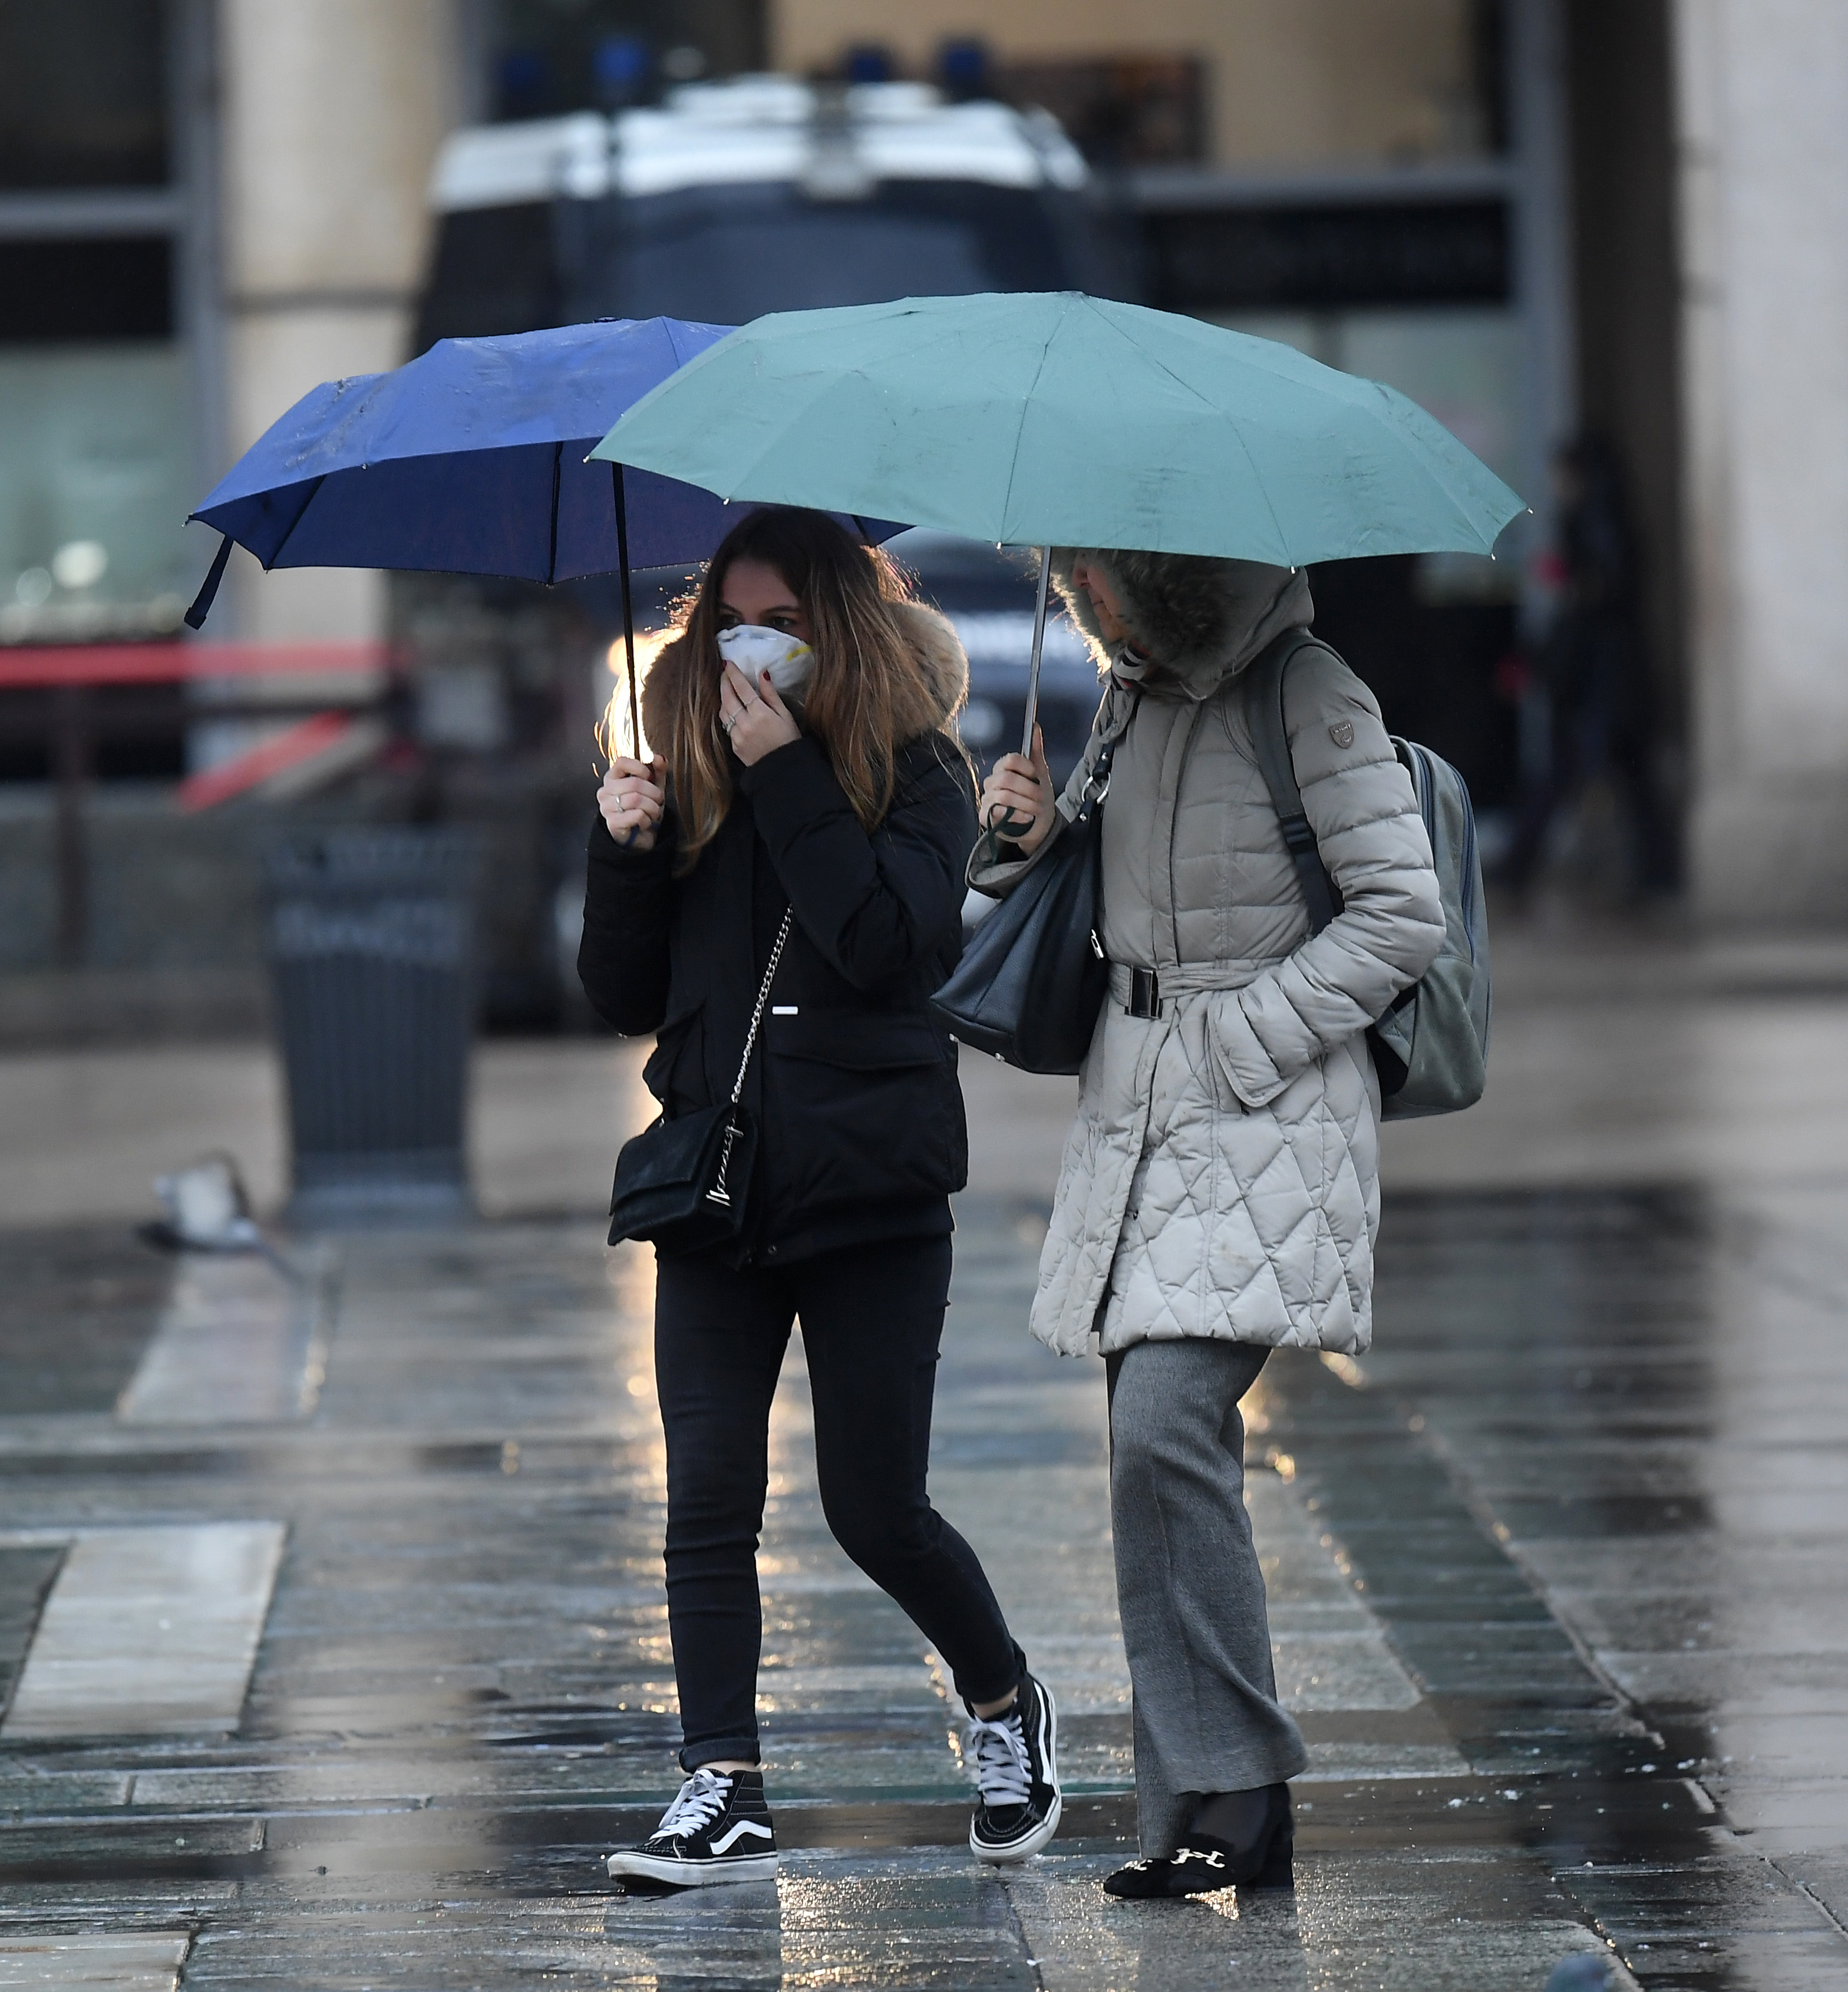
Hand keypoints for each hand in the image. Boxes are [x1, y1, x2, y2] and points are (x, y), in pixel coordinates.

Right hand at [598, 754, 665, 849]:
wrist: (640, 836)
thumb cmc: (644, 809)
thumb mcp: (654, 787)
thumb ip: (657, 771)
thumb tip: (660, 757)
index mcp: (612, 778)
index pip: (622, 762)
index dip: (640, 768)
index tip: (650, 778)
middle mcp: (605, 791)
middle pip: (634, 783)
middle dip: (653, 793)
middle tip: (658, 801)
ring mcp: (606, 807)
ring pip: (636, 799)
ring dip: (652, 808)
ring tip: (653, 813)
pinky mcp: (612, 823)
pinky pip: (637, 815)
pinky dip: (647, 819)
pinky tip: (644, 822)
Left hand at [719, 663, 800, 764]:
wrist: (783, 771)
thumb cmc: (789, 740)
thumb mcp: (785, 715)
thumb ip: (771, 694)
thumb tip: (762, 674)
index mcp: (760, 713)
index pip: (742, 688)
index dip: (733, 674)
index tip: (728, 663)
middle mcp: (745, 723)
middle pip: (728, 698)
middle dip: (724, 683)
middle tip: (724, 673)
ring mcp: (737, 735)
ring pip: (724, 712)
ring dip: (723, 698)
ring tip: (726, 689)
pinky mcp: (734, 745)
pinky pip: (727, 726)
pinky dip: (728, 715)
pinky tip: (732, 710)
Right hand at [978, 725, 1053, 853]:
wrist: (1037, 825)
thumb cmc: (1036, 797)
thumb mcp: (1039, 773)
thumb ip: (1035, 751)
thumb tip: (1035, 726)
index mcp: (1003, 768)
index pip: (1009, 760)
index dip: (1025, 767)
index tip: (1035, 775)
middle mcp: (992, 781)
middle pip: (1007, 779)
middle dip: (1029, 789)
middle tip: (1041, 796)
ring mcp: (987, 798)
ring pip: (1005, 796)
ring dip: (1026, 803)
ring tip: (1036, 808)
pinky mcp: (985, 816)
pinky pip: (1000, 812)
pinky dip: (1018, 815)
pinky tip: (1027, 817)